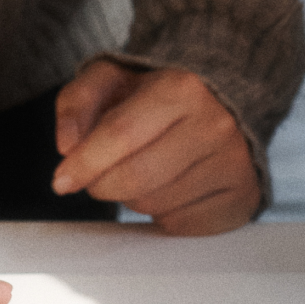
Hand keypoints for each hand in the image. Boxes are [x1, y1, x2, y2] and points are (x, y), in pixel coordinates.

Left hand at [52, 62, 259, 233]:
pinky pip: (180, 225)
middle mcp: (216, 125)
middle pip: (135, 178)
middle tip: (101, 175)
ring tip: (146, 171)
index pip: (121, 135)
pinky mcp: (242, 197)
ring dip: (134, 197)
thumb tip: (67, 145)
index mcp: (182, 88)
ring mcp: (234, 164)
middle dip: (103, 184)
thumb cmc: (161, 94)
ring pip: (154, 205)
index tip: (62, 180)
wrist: (226, 102)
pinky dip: (163, 214)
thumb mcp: (113, 78)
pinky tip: (171, 188)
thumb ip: (78, 102)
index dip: (84, 163)